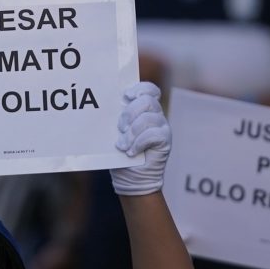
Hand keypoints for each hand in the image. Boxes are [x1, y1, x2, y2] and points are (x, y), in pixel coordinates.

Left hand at [109, 82, 170, 196]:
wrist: (131, 179)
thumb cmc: (121, 155)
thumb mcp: (117, 133)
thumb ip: (117, 119)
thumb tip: (103, 105)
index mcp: (144, 110)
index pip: (150, 90)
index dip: (140, 89)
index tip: (126, 96)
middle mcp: (156, 116)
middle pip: (147, 101)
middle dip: (129, 113)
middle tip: (120, 129)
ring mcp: (162, 127)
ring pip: (149, 117)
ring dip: (132, 132)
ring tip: (123, 145)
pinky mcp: (165, 140)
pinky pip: (153, 134)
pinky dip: (138, 143)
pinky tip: (131, 152)